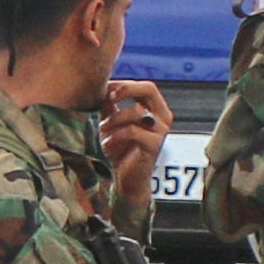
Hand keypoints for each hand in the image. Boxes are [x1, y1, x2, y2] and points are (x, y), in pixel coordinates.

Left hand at [97, 77, 169, 195]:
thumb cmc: (120, 149)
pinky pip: (133, 131)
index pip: (144, 86)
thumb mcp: (112, 122)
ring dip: (114, 118)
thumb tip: (101, 86)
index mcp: (155, 109)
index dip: (123, 84)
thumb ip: (110, 104)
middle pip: (149, 89)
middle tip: (109, 97)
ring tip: (102, 130)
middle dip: (126, 89)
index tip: (104, 89)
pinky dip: (115, 135)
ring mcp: (161, 130)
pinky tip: (106, 144)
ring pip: (136, 111)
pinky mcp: (155, 145)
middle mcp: (163, 117)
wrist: (126, 179)